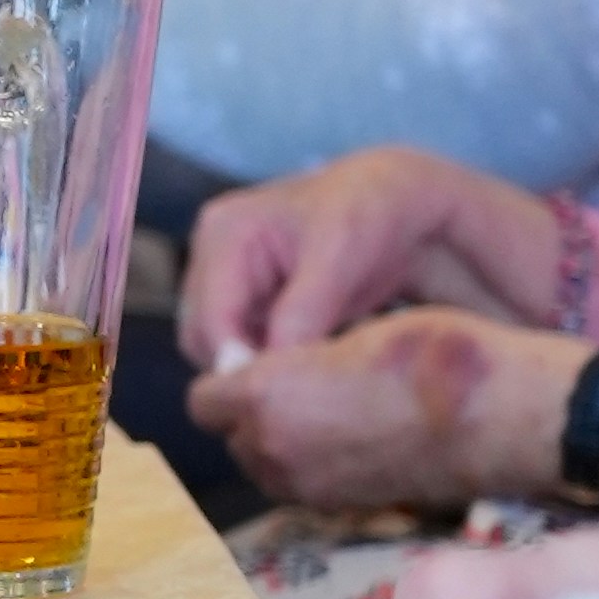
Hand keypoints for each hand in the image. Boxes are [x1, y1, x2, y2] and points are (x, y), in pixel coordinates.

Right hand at [180, 147, 571, 366]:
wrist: (393, 199)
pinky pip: (243, 349)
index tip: (284, 399)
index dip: (237, 365)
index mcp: (223, 232)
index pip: (209, 319)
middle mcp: (212, 257)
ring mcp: (226, 281)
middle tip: (303, 395)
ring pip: (220, 351)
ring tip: (311, 381)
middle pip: (204, 340)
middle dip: (246, 370)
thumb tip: (267, 374)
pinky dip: (271, 364)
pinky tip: (309, 367)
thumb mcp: (338, 259)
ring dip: (259, 370)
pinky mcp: (246, 302)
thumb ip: (300, 313)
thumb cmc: (369, 213)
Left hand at [188, 308, 582, 511]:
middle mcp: (273, 450)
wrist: (494, 414)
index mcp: (265, 398)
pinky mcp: (340, 507)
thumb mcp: (347, 333)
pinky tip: (353, 437)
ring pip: (263, 463)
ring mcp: (306, 486)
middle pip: (230, 435)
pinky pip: (300, 484)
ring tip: (330, 410)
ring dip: (279, 441)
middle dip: (250, 413)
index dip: (228, 381)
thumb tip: (267, 370)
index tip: (257, 365)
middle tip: (297, 386)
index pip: (204, 399)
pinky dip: (312, 464)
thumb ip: (292, 359)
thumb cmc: (429, 355)